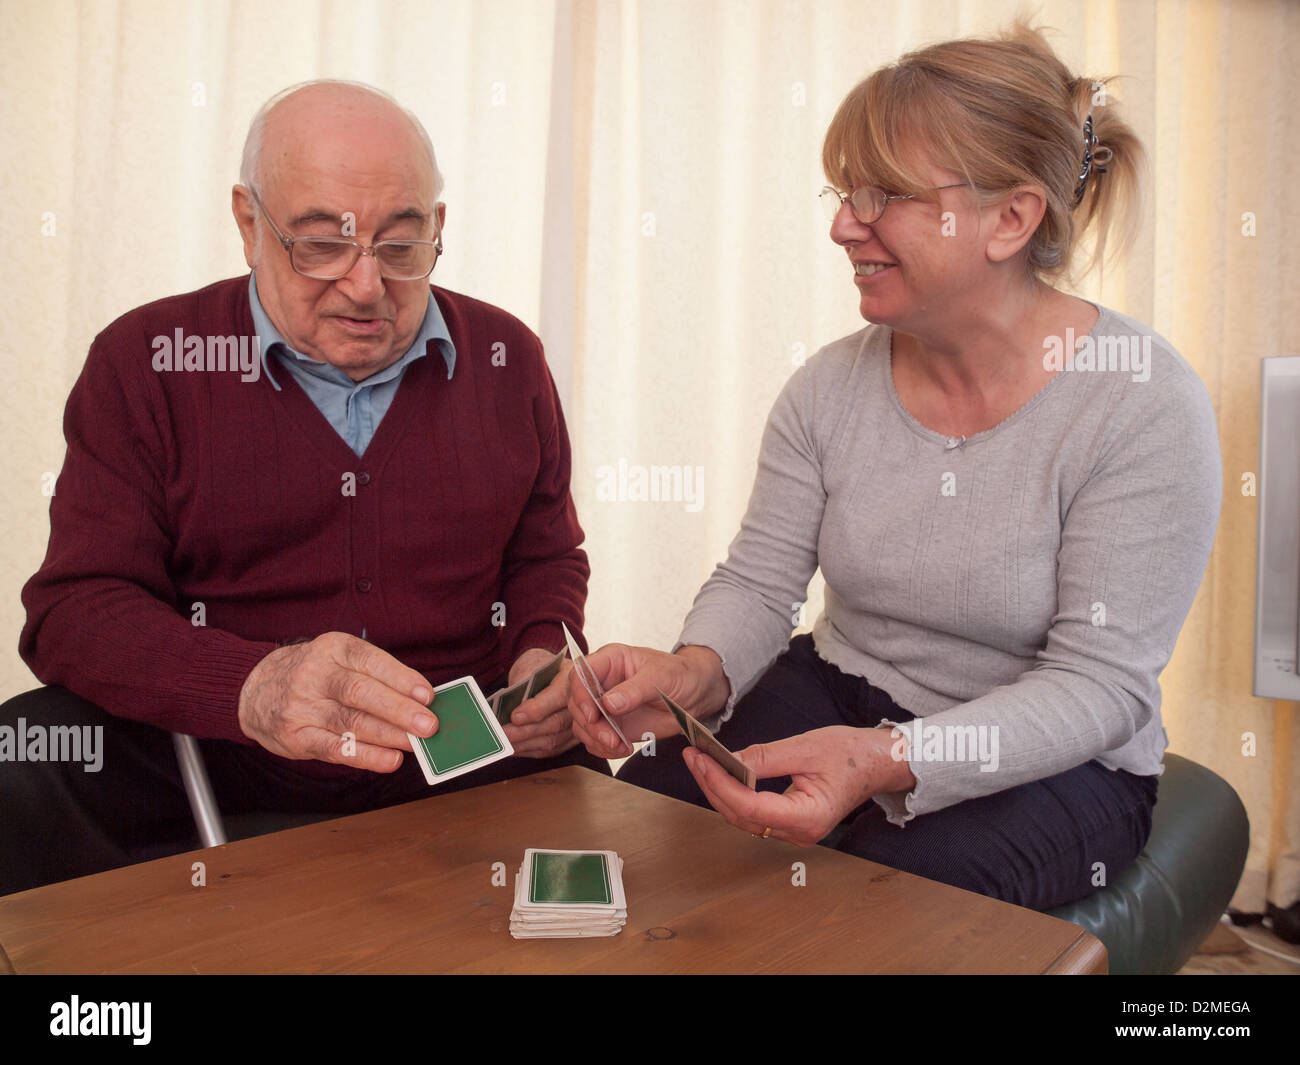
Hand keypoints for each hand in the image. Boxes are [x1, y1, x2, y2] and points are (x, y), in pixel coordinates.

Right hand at [237, 632, 435, 771]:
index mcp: (332, 648)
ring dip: (388, 735)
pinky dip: (365, 756)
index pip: (370, 661)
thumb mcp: (338, 659)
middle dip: (399, 710)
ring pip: (350, 721)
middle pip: (361, 692)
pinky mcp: (295, 736)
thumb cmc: (312, 673)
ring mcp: (302, 706)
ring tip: (416, 744)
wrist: (252, 689)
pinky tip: (389, 760)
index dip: (401, 678)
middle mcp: (315, 674)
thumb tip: (421, 700)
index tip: (428, 695)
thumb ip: (376, 676)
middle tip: (429, 725)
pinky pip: (333, 748)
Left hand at [501, 647, 579, 758]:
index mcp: (574, 678)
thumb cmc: (540, 667)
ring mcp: (579, 723)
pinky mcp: (571, 739)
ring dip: (525, 744)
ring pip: (553, 740)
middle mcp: (582, 702)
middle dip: (526, 731)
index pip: (558, 696)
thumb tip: (511, 703)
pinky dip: (530, 750)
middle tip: (503, 734)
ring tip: (504, 743)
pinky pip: (551, 750)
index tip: (515, 716)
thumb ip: (525, 680)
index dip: (536, 709)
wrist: (552, 674)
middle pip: (555, 723)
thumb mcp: (532, 663)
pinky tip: (513, 747)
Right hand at [566, 643, 729, 758]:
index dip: (580, 694)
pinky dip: (604, 748)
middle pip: (577, 702)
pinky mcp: (613, 725)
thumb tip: (609, 703)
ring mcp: (605, 705)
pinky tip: (622, 749)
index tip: (592, 714)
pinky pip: (596, 739)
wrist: (696, 694)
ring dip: (596, 739)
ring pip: (583, 724)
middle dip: (590, 724)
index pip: (580, 673)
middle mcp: (602, 682)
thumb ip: (634, 690)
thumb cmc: (680, 674)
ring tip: (620, 746)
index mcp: (610, 660)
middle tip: (610, 738)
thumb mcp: (660, 677)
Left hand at [683, 726, 916, 845]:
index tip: (701, 760)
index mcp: (807, 817)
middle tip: (693, 756)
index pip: (750, 806)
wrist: (877, 763)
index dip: (721, 783)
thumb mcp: (805, 748)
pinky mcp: (790, 822)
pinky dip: (734, 793)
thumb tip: (728, 761)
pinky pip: (753, 813)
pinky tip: (721, 773)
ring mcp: (794, 831)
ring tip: (701, 761)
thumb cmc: (850, 755)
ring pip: (743, 817)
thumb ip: (764, 757)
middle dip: (712, 785)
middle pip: (741, 815)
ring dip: (719, 790)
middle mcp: (799, 832)